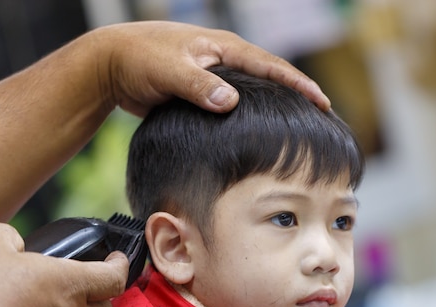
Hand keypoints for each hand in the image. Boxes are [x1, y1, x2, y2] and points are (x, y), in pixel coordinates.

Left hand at [90, 21, 330, 115]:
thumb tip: (230, 102)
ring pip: (255, 92)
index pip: (271, 66)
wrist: (112, 63)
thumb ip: (199, 85)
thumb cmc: (139, 58)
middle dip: (297, 94)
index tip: (323, 102)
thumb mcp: (169, 71)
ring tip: (299, 125)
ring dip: (277, 105)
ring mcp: (216, 74)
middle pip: (271, 77)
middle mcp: (225, 58)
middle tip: (322, 116)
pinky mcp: (204, 90)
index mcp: (224, 47)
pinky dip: (252, 114)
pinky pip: (235, 103)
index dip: (299, 84)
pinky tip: (259, 130)